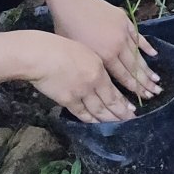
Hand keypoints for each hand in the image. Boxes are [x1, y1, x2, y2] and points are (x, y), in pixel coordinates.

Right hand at [20, 32, 139, 123]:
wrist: (41, 56)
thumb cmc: (59, 47)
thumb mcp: (84, 51)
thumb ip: (94, 65)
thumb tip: (100, 76)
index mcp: (99, 69)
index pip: (114, 89)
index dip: (124, 102)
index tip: (132, 109)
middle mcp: (93, 83)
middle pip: (110, 102)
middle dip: (121, 113)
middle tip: (130, 121)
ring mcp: (81, 93)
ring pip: (98, 110)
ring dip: (108, 119)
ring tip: (117, 126)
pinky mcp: (68, 100)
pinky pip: (82, 113)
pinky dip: (90, 120)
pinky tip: (97, 124)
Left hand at [32, 0, 160, 100]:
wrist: (72, 3)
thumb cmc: (68, 29)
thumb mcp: (78, 52)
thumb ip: (93, 66)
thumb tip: (102, 79)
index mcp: (105, 56)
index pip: (124, 76)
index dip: (134, 88)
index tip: (144, 97)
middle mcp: (117, 46)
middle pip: (134, 68)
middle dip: (145, 82)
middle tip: (156, 92)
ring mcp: (122, 33)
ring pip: (137, 54)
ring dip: (147, 68)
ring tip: (156, 79)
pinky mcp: (124, 21)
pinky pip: (137, 37)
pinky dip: (145, 46)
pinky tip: (153, 54)